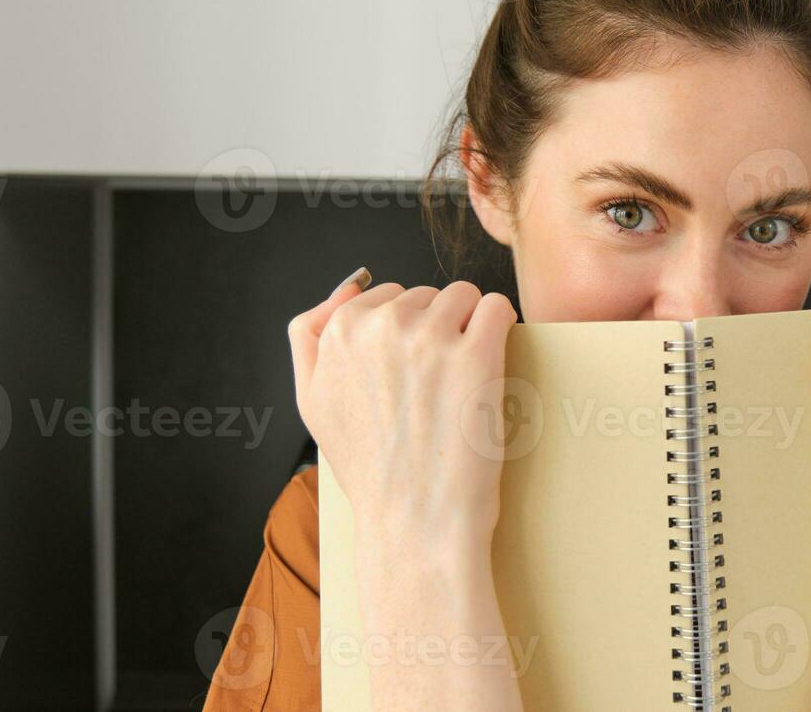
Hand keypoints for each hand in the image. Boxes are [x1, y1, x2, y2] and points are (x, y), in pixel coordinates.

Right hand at [289, 274, 520, 549]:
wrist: (415, 523)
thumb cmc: (371, 470)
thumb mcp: (313, 402)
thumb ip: (311, 336)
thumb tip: (347, 288)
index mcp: (339, 334)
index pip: (385, 296)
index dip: (404, 333)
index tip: (409, 374)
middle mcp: (380, 328)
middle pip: (426, 294)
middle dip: (435, 329)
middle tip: (434, 388)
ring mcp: (429, 339)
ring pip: (463, 295)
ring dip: (469, 327)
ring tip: (461, 382)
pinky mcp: (476, 355)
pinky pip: (496, 307)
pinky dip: (500, 327)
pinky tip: (491, 363)